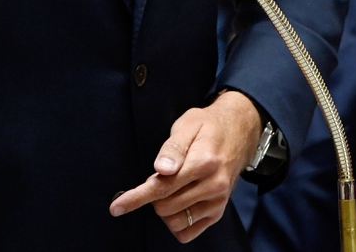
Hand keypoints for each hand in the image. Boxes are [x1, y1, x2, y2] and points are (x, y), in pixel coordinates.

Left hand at [110, 91, 261, 242]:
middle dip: (153, 194)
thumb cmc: (207, 126)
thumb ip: (173, 148)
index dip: (136, 197)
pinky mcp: (218, 212)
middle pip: (165, 206)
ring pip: (175, 222)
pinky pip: (189, 232)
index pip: (162, 187)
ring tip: (170, 186)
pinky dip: (176, 222)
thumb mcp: (188, 124)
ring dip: (164, 208)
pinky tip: (176, 202)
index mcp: (203, 163)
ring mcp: (217, 202)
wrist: (239, 133)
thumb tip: (161, 170)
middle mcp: (213, 186)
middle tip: (160, 174)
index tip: (116, 207)